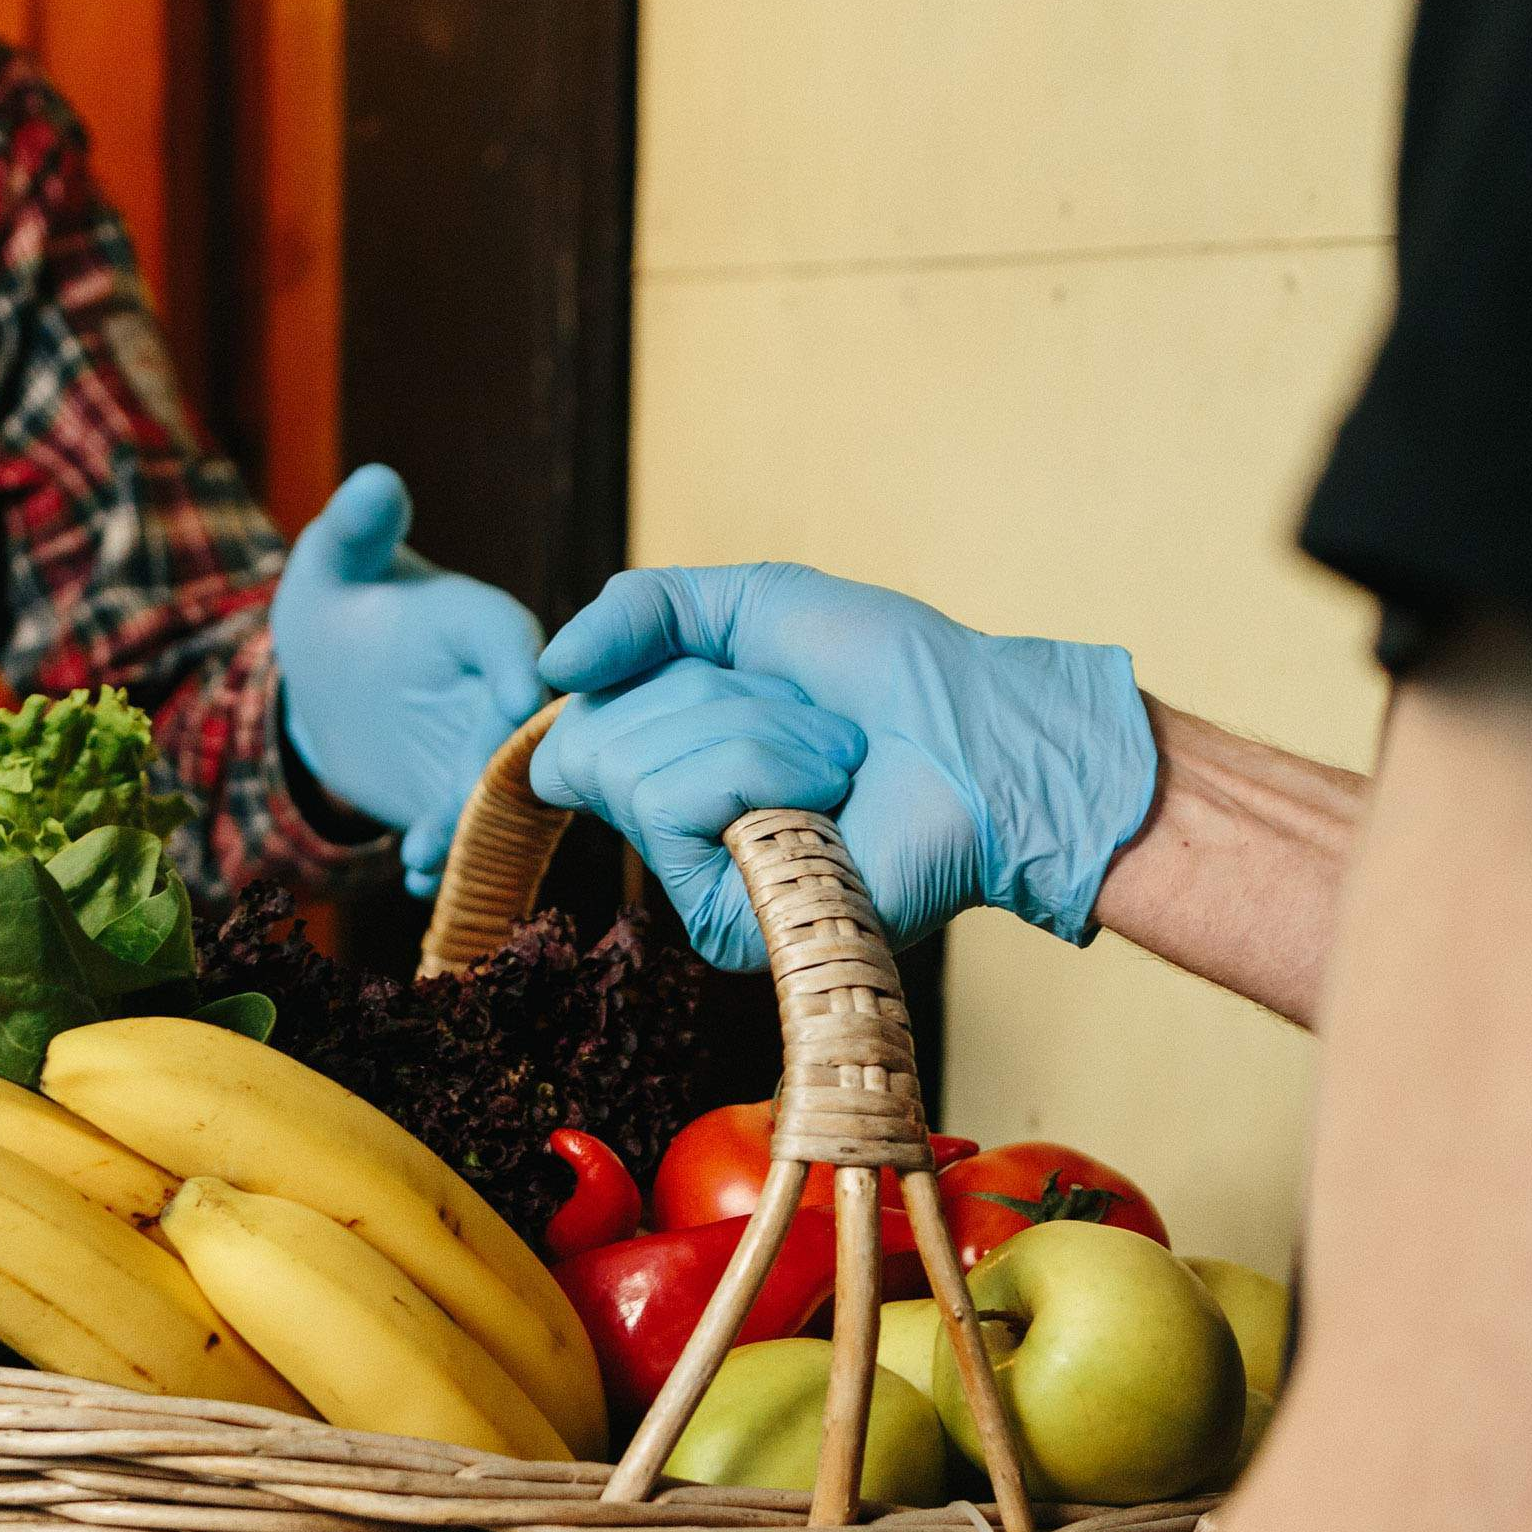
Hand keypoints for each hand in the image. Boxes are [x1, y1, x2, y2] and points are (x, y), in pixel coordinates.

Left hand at [270, 464, 549, 894]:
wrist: (328, 682)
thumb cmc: (340, 602)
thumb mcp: (332, 561)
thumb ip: (353, 529)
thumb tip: (376, 483)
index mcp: (478, 623)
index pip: (509, 638)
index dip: (520, 667)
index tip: (522, 698)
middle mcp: (496, 691)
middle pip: (512, 731)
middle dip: (494, 768)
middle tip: (467, 802)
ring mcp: (479, 752)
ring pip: (492, 794)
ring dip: (467, 828)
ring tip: (427, 852)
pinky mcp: (456, 801)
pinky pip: (459, 834)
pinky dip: (442, 860)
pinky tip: (415, 879)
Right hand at [538, 563, 1160, 946]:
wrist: (984, 739)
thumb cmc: (891, 677)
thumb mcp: (752, 607)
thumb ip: (642, 612)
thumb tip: (548, 667)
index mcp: (671, 759)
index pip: (575, 719)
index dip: (635, 677)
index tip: (724, 672)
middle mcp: (672, 829)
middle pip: (597, 738)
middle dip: (712, 697)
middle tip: (808, 718)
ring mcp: (696, 882)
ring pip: (635, 771)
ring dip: (754, 732)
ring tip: (832, 758)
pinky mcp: (724, 924)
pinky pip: (673, 807)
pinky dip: (757, 770)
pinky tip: (827, 797)